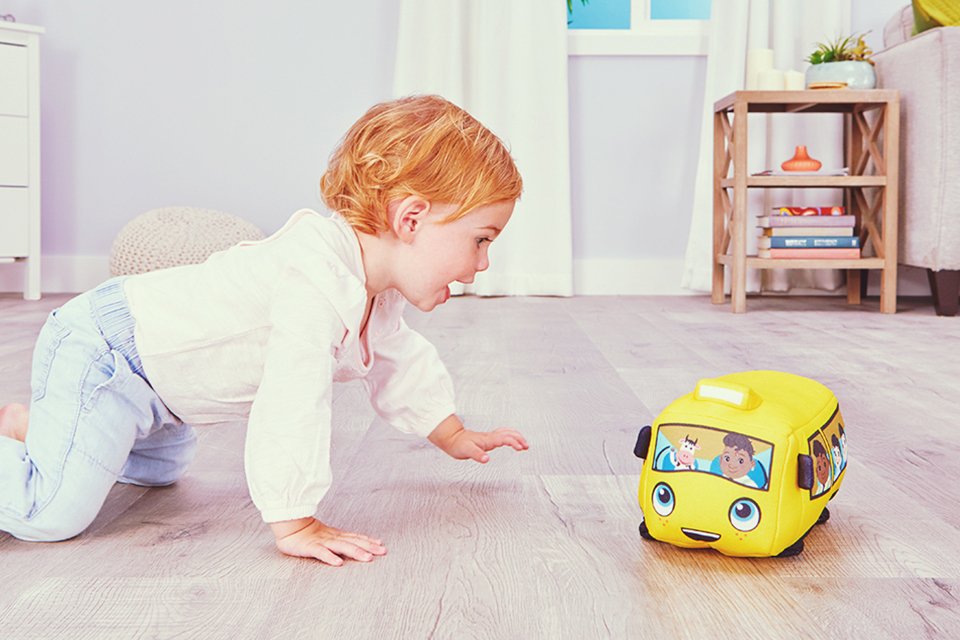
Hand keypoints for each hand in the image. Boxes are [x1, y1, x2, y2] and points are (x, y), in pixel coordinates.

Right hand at [270, 517, 386, 565]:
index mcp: (335, 535)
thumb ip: (338, 539)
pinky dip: (330, 557)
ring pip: (341, 547)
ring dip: (355, 552)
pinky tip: (338, 563)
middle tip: (382, 552)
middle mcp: (331, 538)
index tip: (381, 545)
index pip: (355, 537)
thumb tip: (354, 544)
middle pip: (353, 542)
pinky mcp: (310, 547)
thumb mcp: (326, 536)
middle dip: (368, 547)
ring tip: (367, 558)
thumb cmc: (307, 533)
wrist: (288, 526)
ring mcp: (321, 542)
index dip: (368, 541)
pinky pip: (321, 553)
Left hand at [428, 415, 528, 463]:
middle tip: (526, 446)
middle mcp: (490, 437)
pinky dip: (510, 436)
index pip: (505, 439)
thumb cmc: (459, 445)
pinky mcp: (487, 439)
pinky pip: (502, 435)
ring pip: (506, 433)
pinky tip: (511, 441)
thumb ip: (478, 455)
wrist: (452, 439)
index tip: (521, 448)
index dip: (514, 442)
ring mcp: (489, 437)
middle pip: (509, 433)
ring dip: (516, 436)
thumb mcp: (467, 452)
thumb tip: (487, 459)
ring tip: (524, 444)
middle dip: (519, 438)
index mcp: (488, 440)